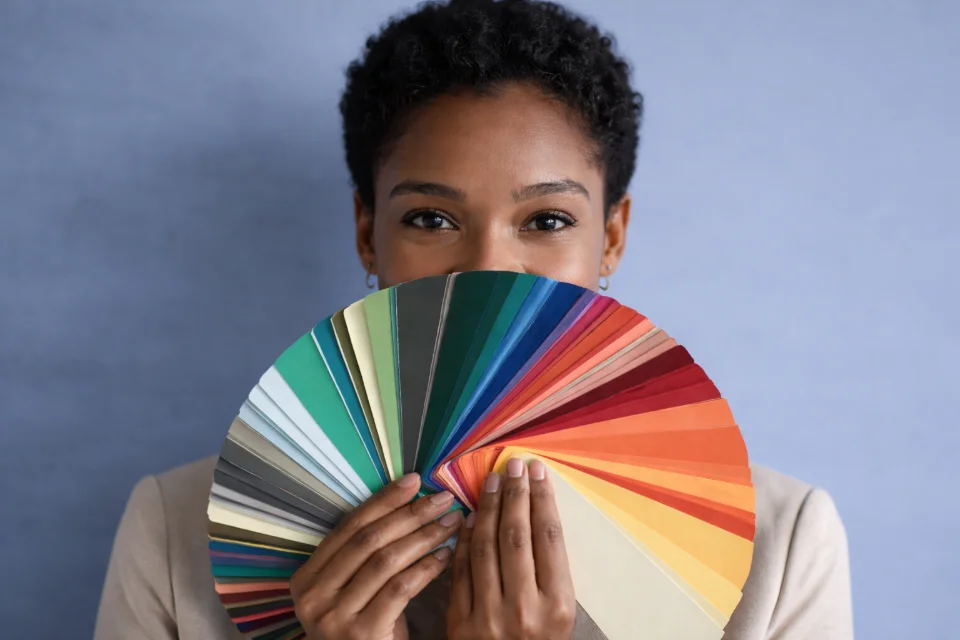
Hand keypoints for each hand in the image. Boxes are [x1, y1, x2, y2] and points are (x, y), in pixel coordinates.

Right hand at [290, 473, 462, 639]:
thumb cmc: (367, 628)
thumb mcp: (356, 590)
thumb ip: (368, 554)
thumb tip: (410, 502)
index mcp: (306, 578)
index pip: (350, 526)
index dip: (384, 500)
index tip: (414, 481)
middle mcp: (313, 596)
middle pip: (368, 539)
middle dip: (409, 514)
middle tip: (441, 499)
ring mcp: (334, 617)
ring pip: (385, 561)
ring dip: (423, 536)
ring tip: (450, 523)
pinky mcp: (361, 633)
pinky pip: (399, 588)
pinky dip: (425, 568)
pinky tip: (445, 556)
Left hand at [446, 458, 575, 639]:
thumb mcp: (559, 615)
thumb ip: (549, 571)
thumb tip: (535, 511)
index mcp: (557, 606)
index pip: (549, 538)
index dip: (542, 499)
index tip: (538, 471)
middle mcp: (524, 610)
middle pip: (518, 536)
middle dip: (515, 494)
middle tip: (513, 465)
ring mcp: (489, 617)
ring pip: (486, 547)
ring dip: (489, 509)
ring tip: (491, 481)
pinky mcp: (460, 623)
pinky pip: (461, 570)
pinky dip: (465, 539)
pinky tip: (469, 516)